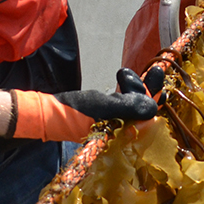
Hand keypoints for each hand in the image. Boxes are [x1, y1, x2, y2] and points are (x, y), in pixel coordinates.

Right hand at [12, 69, 157, 141]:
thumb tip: (154, 106)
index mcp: (125, 133)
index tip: (157, 73)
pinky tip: (122, 78)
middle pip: (144, 108)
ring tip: (123, 73)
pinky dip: (126, 90)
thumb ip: (129, 106)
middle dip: (146, 87)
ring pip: (135, 103)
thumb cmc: (74, 112)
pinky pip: (124, 103)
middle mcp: (123, 131)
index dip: (154, 93)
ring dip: (134, 86)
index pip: (148, 113)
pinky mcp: (107, 116)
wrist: (47, 113)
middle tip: (150, 70)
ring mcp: (115, 124)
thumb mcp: (103, 107)